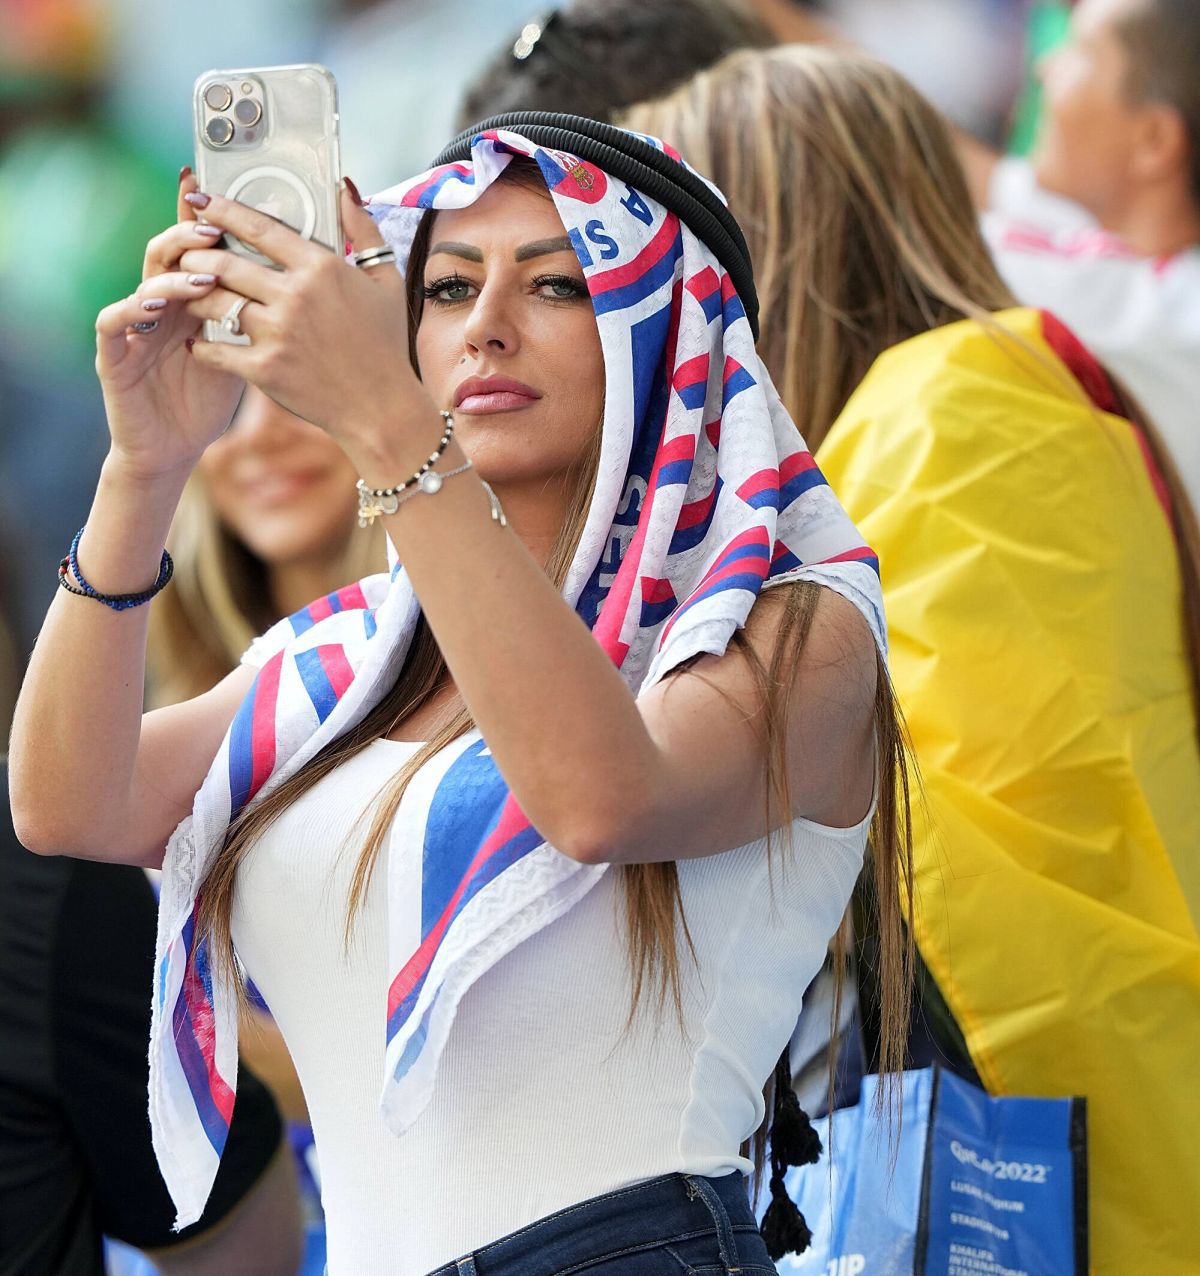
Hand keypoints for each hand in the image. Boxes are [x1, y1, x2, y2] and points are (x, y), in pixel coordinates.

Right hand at [94, 169, 244, 480]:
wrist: (172, 447)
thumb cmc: (208, 398)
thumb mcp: (241, 351)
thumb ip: (260, 315)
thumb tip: (307, 284)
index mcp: (191, 299)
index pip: (198, 251)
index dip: (208, 222)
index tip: (229, 196)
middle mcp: (159, 305)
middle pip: (168, 254)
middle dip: (190, 238)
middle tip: (215, 231)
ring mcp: (134, 327)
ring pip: (144, 283)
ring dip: (173, 277)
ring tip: (202, 278)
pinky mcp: (112, 356)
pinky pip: (112, 323)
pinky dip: (129, 309)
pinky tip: (152, 306)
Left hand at [179, 184, 435, 461]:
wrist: (382, 408)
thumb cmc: (386, 345)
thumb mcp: (386, 281)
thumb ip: (363, 230)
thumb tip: (344, 187)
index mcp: (321, 268)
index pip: (257, 227)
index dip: (221, 209)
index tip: (199, 201)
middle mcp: (294, 296)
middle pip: (224, 261)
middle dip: (194, 252)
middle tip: (183, 250)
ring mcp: (277, 333)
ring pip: (214, 300)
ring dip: (192, 293)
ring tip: (184, 290)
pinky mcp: (265, 369)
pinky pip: (215, 348)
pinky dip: (200, 344)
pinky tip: (196, 340)